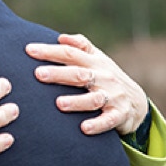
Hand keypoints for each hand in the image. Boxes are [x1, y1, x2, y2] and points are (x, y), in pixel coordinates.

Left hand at [26, 33, 148, 135]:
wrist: (136, 102)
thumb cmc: (106, 77)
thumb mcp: (97, 59)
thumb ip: (80, 46)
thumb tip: (60, 37)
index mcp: (94, 62)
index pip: (70, 53)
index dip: (50, 51)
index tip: (29, 50)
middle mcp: (103, 77)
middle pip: (79, 74)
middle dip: (59, 74)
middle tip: (38, 74)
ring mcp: (112, 96)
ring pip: (93, 98)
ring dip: (77, 102)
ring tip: (59, 104)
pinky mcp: (119, 115)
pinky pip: (108, 120)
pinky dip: (97, 124)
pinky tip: (84, 128)